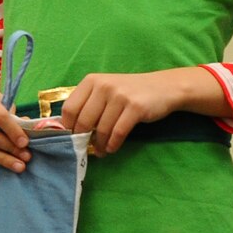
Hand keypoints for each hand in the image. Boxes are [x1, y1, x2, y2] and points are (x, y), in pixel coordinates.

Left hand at [61, 67, 223, 154]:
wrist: (164, 87)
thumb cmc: (129, 91)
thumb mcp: (105, 89)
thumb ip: (88, 103)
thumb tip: (69, 129)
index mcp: (91, 81)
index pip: (69, 108)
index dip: (68, 126)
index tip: (70, 137)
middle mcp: (104, 86)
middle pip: (83, 120)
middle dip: (83, 138)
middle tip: (85, 148)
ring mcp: (120, 96)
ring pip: (101, 129)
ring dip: (99, 144)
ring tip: (100, 151)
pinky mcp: (135, 107)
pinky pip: (118, 132)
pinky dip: (113, 144)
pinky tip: (111, 148)